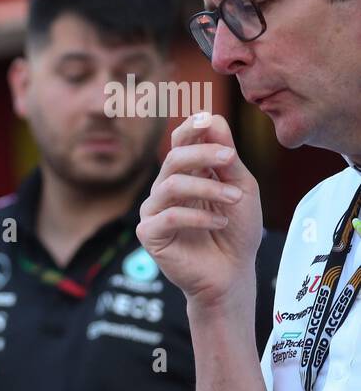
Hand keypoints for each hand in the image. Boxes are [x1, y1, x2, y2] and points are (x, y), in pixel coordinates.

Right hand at [137, 112, 263, 310]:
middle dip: (202, 154)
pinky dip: (198, 216)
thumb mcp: (241, 188)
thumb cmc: (237, 232)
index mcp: (185, 174)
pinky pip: (168, 215)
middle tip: (230, 158)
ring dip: (208, 187)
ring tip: (235, 199)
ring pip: (171, 185)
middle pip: (173, 158)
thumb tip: (211, 117)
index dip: (191, 127)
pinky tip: (220, 222)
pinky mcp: (149, 234)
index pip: (180, 142)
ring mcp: (153, 211)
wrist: (232, 274)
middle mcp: (165, 189)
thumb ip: (227, 158)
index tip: (209, 118)